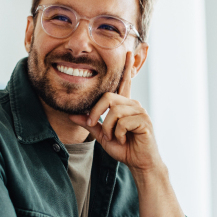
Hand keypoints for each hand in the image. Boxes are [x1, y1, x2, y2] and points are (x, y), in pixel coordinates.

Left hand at [69, 52, 161, 173]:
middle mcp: (133, 105)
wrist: (140, 163)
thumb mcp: (102, 136)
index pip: (124, 83)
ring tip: (114, 138)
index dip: (126, 68)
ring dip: (108, 128)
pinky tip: (124, 140)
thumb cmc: (124, 148)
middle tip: (95, 127)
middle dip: (96, 113)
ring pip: (114, 111)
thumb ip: (89, 124)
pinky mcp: (144, 121)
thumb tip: (72, 115)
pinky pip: (123, 122)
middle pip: (108, 98)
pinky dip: (118, 134)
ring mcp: (140, 112)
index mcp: (124, 105)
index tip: (127, 53)